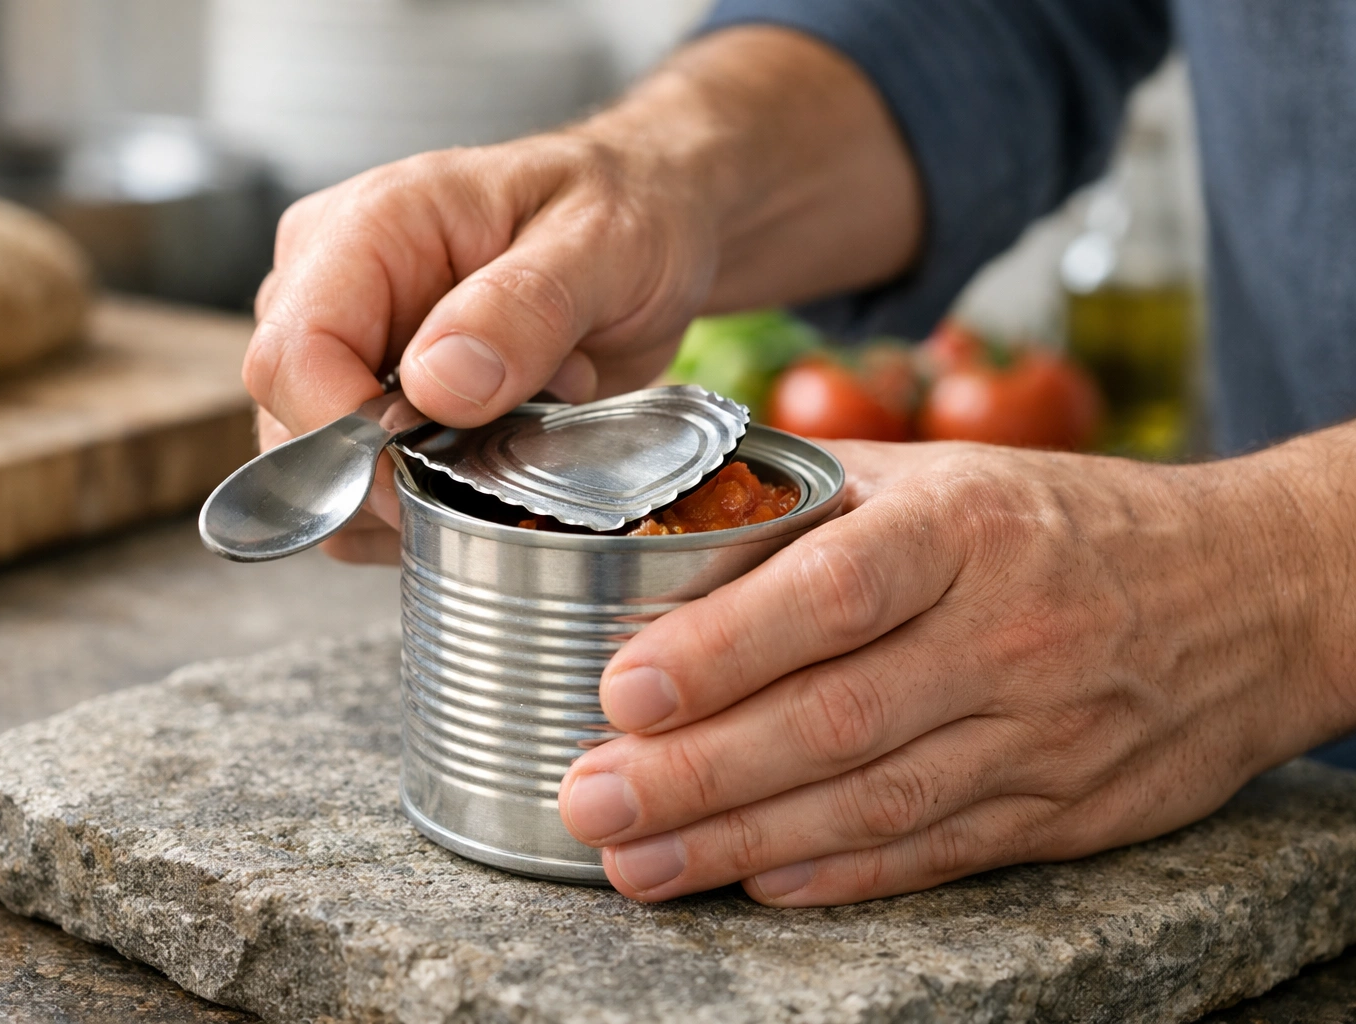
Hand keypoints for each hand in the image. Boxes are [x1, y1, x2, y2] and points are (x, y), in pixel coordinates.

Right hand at [242, 27, 922, 563]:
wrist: (653, 224)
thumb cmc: (625, 209)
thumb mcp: (600, 244)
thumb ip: (521, 308)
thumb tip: (436, 384)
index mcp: (366, 230)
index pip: (293, 357)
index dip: (347, 441)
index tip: (433, 474)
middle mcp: (333, 289)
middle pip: (292, 427)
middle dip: (396, 469)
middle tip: (511, 433)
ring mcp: (350, 351)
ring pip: (326, 476)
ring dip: (427, 484)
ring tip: (519, 417)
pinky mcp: (376, 406)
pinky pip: (368, 496)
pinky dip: (437, 499)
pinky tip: (501, 443)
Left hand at [557, 439, 1346, 904]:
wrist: (1250, 589)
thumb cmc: (1064, 520)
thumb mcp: (949, 474)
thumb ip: (818, 494)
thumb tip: (671, 509)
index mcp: (964, 529)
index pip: (832, 593)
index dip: (722, 649)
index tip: (621, 692)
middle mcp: (1003, 633)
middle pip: (835, 719)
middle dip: (698, 773)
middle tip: (591, 800)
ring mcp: (1039, 732)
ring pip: (874, 803)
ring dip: (743, 841)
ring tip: (637, 861)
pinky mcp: (1064, 808)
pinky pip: (938, 851)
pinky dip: (842, 876)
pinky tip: (757, 882)